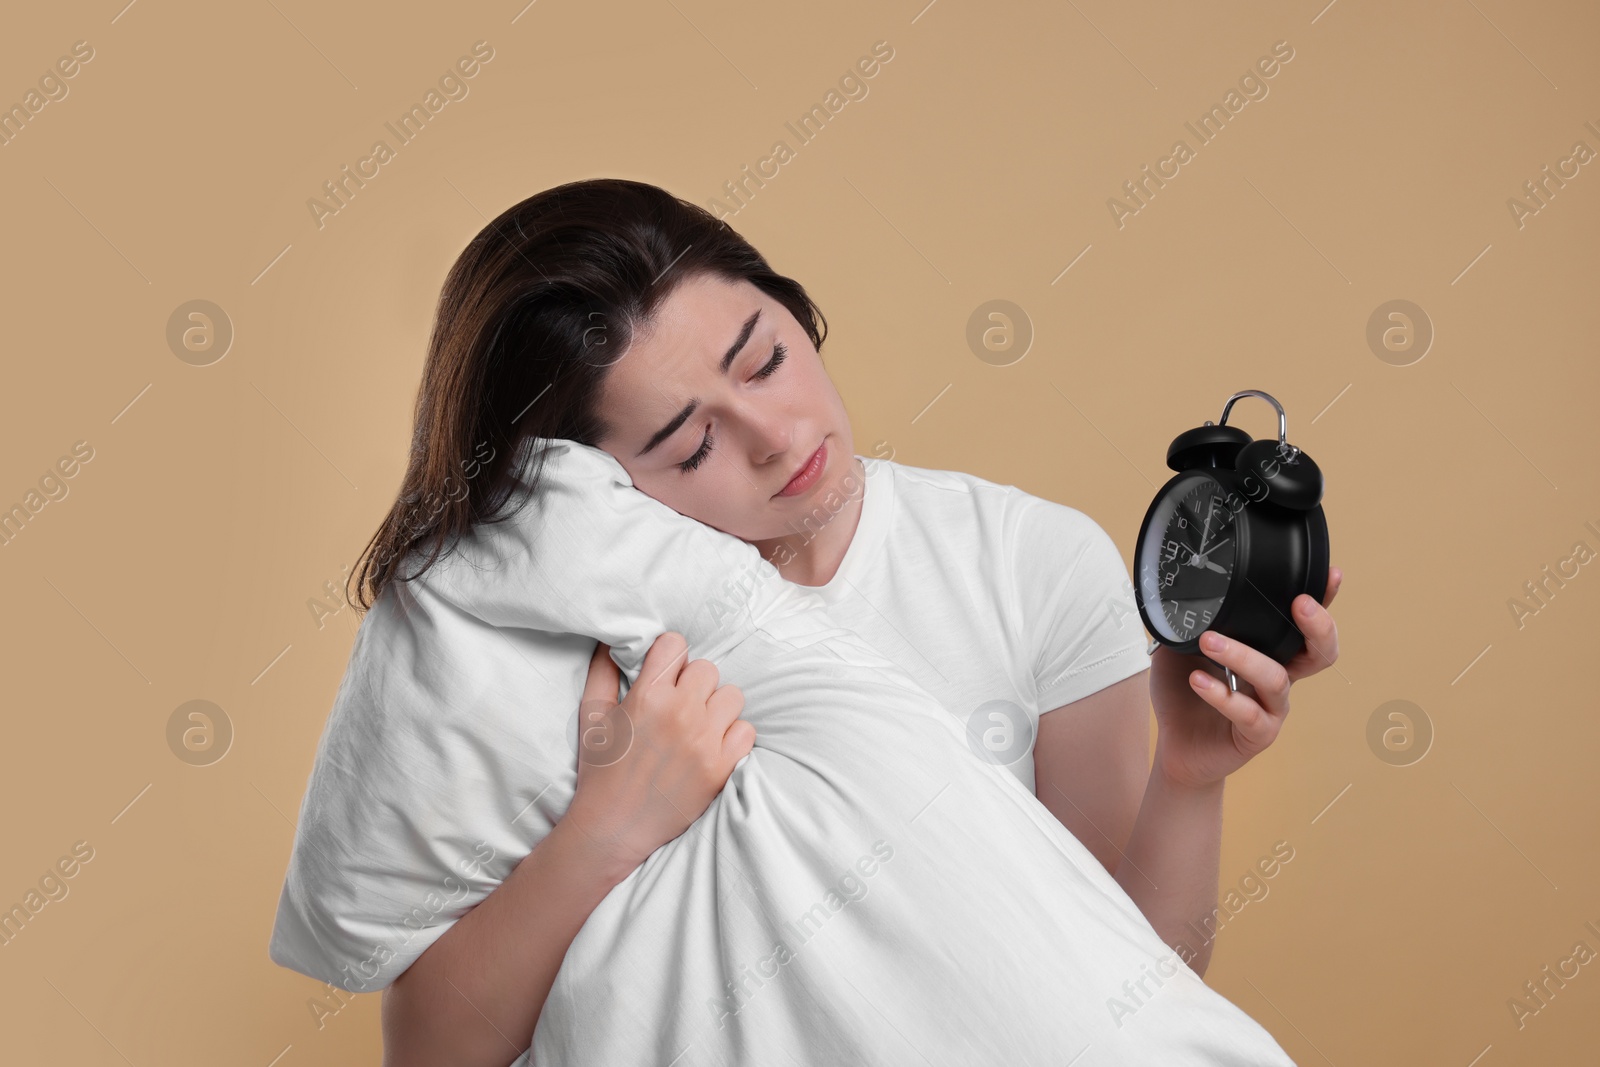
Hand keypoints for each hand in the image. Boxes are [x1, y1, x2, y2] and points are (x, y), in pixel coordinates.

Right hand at [562, 634, 754, 873]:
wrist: (614, 827)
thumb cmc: (601, 770)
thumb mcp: (591, 717)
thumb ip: (602, 672)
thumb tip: (613, 641)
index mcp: (647, 696)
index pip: (676, 644)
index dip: (670, 658)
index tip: (666, 675)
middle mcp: (679, 713)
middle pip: (708, 669)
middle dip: (694, 684)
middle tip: (680, 706)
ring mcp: (704, 740)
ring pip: (732, 696)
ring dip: (716, 708)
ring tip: (698, 726)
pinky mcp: (721, 766)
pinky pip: (746, 730)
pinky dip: (732, 736)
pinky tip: (711, 746)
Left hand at [1149, 566, 1341, 789]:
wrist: (1176, 745)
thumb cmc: (1184, 694)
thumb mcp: (1179, 648)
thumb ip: (1185, 621)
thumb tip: (1175, 590)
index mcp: (1268, 652)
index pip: (1302, 624)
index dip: (1323, 601)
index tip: (1331, 575)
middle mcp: (1278, 678)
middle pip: (1320, 653)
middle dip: (1318, 626)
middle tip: (1298, 604)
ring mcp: (1271, 708)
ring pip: (1275, 679)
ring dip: (1243, 656)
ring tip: (1210, 641)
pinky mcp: (1256, 735)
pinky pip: (1248, 714)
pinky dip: (1222, 696)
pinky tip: (1198, 681)